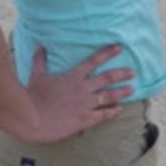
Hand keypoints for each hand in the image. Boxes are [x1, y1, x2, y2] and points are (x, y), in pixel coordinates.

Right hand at [21, 44, 135, 142]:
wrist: (32, 118)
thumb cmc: (33, 96)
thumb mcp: (37, 75)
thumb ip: (40, 60)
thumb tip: (40, 46)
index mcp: (73, 76)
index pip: (94, 60)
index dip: (108, 53)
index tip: (119, 48)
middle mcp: (83, 88)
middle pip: (107, 78)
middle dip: (121, 74)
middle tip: (133, 72)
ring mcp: (85, 104)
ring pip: (109, 96)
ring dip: (121, 93)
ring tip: (132, 90)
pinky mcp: (84, 119)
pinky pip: (102, 115)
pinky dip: (112, 112)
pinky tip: (119, 110)